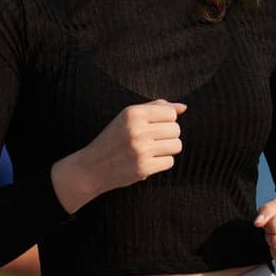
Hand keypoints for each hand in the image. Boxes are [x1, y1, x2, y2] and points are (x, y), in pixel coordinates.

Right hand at [52, 100, 186, 212]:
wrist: (92, 167)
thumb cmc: (113, 139)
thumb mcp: (128, 117)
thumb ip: (156, 108)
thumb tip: (183, 107)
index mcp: (133, 113)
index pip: (170, 113)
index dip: (166, 120)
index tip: (155, 126)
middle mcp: (137, 130)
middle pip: (176, 129)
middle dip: (168, 135)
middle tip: (153, 140)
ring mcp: (141, 150)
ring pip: (176, 145)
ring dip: (168, 149)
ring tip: (153, 150)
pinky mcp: (143, 168)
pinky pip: (170, 162)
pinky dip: (162, 162)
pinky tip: (149, 160)